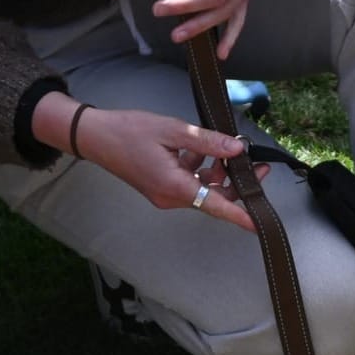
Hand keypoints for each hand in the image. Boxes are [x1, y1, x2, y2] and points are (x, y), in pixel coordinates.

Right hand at [75, 104, 271, 231]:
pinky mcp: (162, 187)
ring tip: (229, 149)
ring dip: (218, 173)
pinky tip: (203, 149)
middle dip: (238, 183)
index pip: (216, 206)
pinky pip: (190, 182)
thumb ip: (207, 142)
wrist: (95, 136)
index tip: (260, 225)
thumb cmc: (128, 131)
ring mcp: (166, 194)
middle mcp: (172, 197)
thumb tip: (237, 148)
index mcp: (175, 186)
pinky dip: (201, 168)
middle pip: (214, 197)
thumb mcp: (172, 130)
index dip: (241, 215)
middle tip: (257, 165)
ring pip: (203, 189)